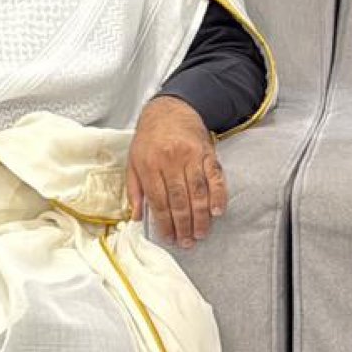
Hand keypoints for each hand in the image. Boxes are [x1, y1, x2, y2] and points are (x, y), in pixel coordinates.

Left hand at [128, 95, 226, 248]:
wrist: (170, 110)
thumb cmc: (149, 138)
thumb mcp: (133, 160)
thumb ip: (134, 190)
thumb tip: (136, 217)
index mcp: (149, 164)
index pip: (158, 200)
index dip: (164, 223)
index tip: (169, 238)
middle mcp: (171, 160)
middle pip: (179, 200)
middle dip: (183, 225)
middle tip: (187, 242)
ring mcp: (191, 156)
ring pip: (197, 192)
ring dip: (200, 217)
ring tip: (200, 234)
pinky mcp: (208, 153)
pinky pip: (215, 178)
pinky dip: (218, 196)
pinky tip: (217, 212)